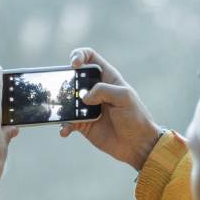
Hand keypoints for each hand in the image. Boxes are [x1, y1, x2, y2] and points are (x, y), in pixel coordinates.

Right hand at [60, 48, 162, 170]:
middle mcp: (95, 90)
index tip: (74, 64)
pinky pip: (68, 121)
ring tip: (63, 113)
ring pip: (67, 100)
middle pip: (73, 78)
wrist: (137, 144)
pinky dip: (64, 125)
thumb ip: (104, 90)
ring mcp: (88, 107)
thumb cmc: (135, 117)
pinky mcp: (83, 124)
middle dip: (65, 82)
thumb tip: (84, 97)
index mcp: (107, 78)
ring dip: (61, 105)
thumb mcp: (125, 97)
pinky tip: (66, 131)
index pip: (89, 57)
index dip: (79, 55)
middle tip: (66, 92)